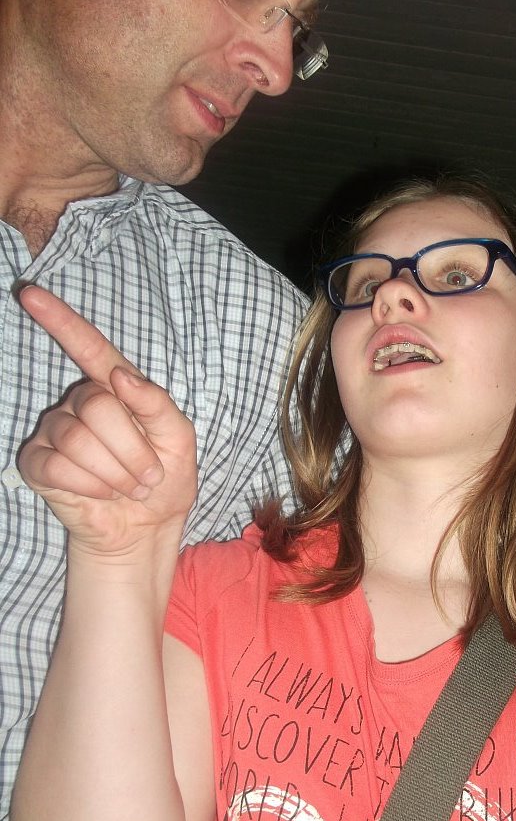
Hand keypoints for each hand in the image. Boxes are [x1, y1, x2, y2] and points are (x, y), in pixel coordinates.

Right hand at [17, 286, 197, 555]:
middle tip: (148, 475)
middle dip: (133, 450)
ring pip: (80, 440)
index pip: (88, 348)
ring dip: (116, 473)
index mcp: (116, 389)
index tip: (32, 293)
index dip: (61, 321)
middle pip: (98, 407)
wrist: (146, 527)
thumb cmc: (164, 480)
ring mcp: (56, 432)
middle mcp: (81, 404)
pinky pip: (60, 467)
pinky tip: (102, 494)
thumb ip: (157, 404)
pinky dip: (92, 486)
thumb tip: (121, 377)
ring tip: (128, 486)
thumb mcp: (179, 440)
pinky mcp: (39, 464)